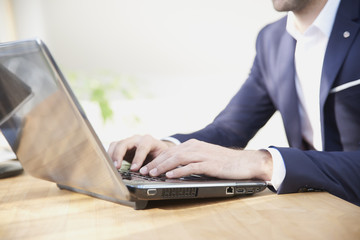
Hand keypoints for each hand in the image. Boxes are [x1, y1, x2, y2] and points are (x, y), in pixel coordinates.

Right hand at [107, 135, 174, 170]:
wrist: (157, 150)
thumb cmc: (160, 155)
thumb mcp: (162, 158)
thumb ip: (156, 164)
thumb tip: (149, 174)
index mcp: (149, 141)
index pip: (142, 147)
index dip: (138, 158)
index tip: (134, 169)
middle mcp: (137, 139)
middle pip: (125, 143)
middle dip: (119, 155)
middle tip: (117, 167)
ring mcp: (128, 141)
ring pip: (116, 144)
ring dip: (112, 155)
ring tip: (111, 167)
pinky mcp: (122, 146)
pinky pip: (113, 148)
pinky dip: (110, 155)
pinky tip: (110, 165)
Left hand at [139, 139, 272, 180]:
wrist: (244, 162)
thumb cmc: (224, 161)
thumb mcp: (204, 157)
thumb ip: (190, 159)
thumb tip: (174, 168)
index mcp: (193, 144)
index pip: (170, 151)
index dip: (156, 159)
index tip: (146, 167)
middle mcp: (196, 147)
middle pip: (171, 153)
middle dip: (155, 163)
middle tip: (143, 171)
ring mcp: (203, 154)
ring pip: (178, 159)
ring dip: (163, 166)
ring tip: (152, 173)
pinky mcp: (210, 164)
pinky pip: (191, 167)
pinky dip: (178, 171)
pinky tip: (170, 176)